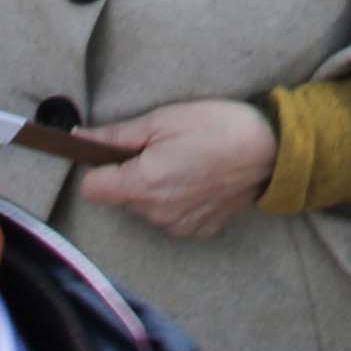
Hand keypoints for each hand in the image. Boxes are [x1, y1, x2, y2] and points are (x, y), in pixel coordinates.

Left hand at [63, 98, 280, 243]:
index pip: (91, 189)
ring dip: (154, 189)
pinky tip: (198, 180)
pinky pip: (171, 218)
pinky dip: (177, 201)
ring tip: (183, 163)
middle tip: (159, 149)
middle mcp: (156, 214)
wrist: (270, 150)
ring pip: (145, 209)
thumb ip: (116, 135)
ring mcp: (178, 227)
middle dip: (129, 175)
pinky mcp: (198, 231)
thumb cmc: (216, 126)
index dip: (97, 168)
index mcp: (142, 184)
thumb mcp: (162, 119)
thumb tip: (79, 140)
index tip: (116, 153)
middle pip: (119, 198)